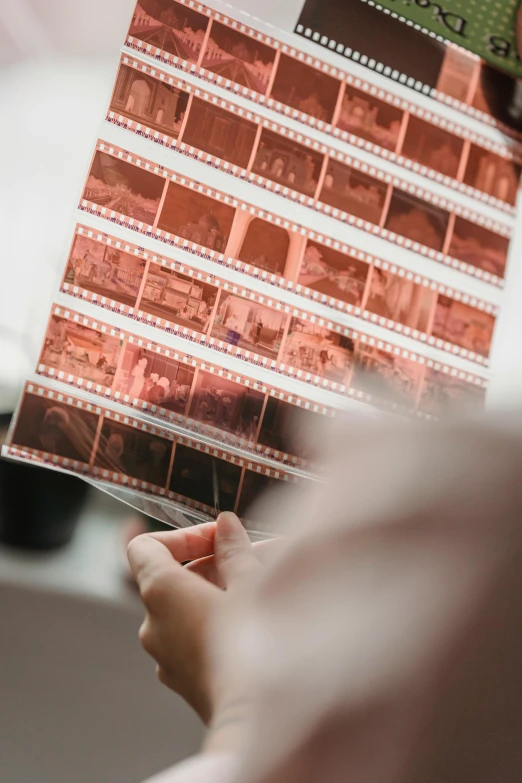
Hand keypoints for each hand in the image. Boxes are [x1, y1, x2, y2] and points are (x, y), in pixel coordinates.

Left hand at [127, 512, 267, 725]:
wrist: (258, 720)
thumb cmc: (254, 645)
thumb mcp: (250, 584)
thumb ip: (233, 550)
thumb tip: (225, 525)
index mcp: (160, 592)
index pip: (145, 547)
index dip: (180, 535)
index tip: (216, 538)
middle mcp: (152, 623)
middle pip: (172, 576)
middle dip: (215, 562)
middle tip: (256, 557)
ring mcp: (164, 654)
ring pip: (187, 607)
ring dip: (220, 590)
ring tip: (264, 587)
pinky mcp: (182, 678)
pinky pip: (193, 635)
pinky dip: (216, 620)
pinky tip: (255, 620)